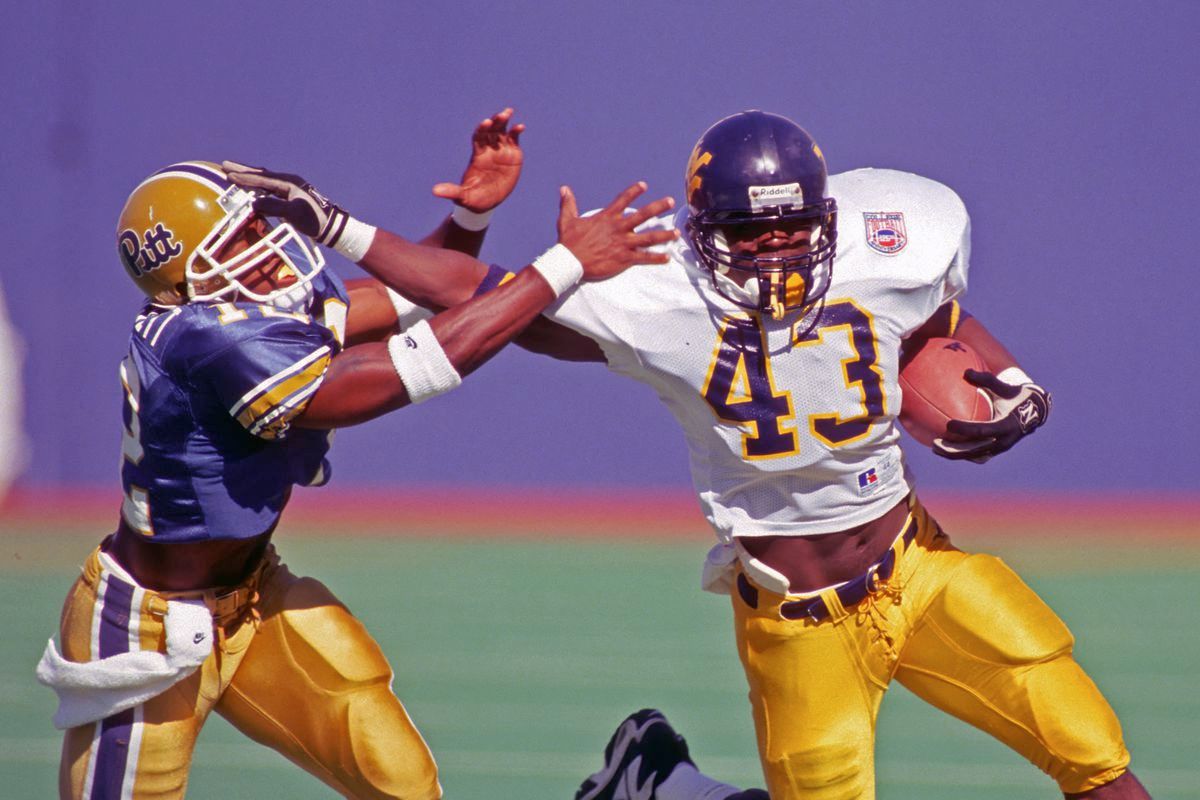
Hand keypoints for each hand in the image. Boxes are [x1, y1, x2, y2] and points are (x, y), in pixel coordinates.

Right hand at [221, 161, 349, 245]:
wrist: (332, 226)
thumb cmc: (314, 220)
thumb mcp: (293, 214)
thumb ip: (274, 207)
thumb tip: (253, 203)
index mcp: (288, 183)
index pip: (262, 178)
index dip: (244, 177)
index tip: (227, 173)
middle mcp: (289, 181)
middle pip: (261, 173)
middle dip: (243, 169)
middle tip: (224, 164)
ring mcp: (291, 188)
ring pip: (265, 179)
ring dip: (250, 176)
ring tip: (234, 173)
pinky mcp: (291, 196)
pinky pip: (270, 187)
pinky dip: (258, 185)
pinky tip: (253, 188)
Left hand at [432, 108, 524, 211]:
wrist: (487, 203)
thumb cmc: (473, 199)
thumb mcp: (463, 197)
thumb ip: (452, 191)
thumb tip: (435, 191)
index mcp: (478, 156)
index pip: (478, 138)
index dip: (482, 129)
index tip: (486, 122)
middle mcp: (489, 150)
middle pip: (491, 131)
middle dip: (495, 121)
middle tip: (501, 114)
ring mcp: (501, 151)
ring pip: (502, 132)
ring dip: (504, 121)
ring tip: (508, 111)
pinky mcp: (512, 155)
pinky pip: (514, 140)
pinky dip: (516, 131)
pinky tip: (520, 126)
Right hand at [557, 182, 676, 280]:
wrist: (570, 262)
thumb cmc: (568, 242)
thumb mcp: (567, 220)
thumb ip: (568, 203)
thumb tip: (564, 188)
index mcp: (607, 218)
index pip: (623, 200)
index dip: (634, 191)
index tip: (644, 185)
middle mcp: (618, 228)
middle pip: (643, 215)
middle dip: (658, 207)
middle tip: (671, 201)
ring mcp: (623, 243)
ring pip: (648, 237)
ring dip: (664, 235)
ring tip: (677, 233)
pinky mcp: (624, 258)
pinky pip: (643, 258)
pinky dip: (656, 258)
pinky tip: (666, 257)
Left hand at [933, 369, 1051, 462]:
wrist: (1036, 411)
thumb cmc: (1016, 396)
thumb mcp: (1004, 387)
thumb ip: (987, 380)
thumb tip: (966, 372)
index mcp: (1006, 426)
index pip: (981, 431)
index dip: (964, 429)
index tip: (948, 424)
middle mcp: (1003, 441)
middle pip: (974, 450)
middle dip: (954, 450)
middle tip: (934, 444)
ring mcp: (1000, 449)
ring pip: (974, 456)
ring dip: (955, 454)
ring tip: (935, 449)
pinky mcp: (997, 451)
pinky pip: (977, 454)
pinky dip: (962, 453)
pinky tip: (946, 448)